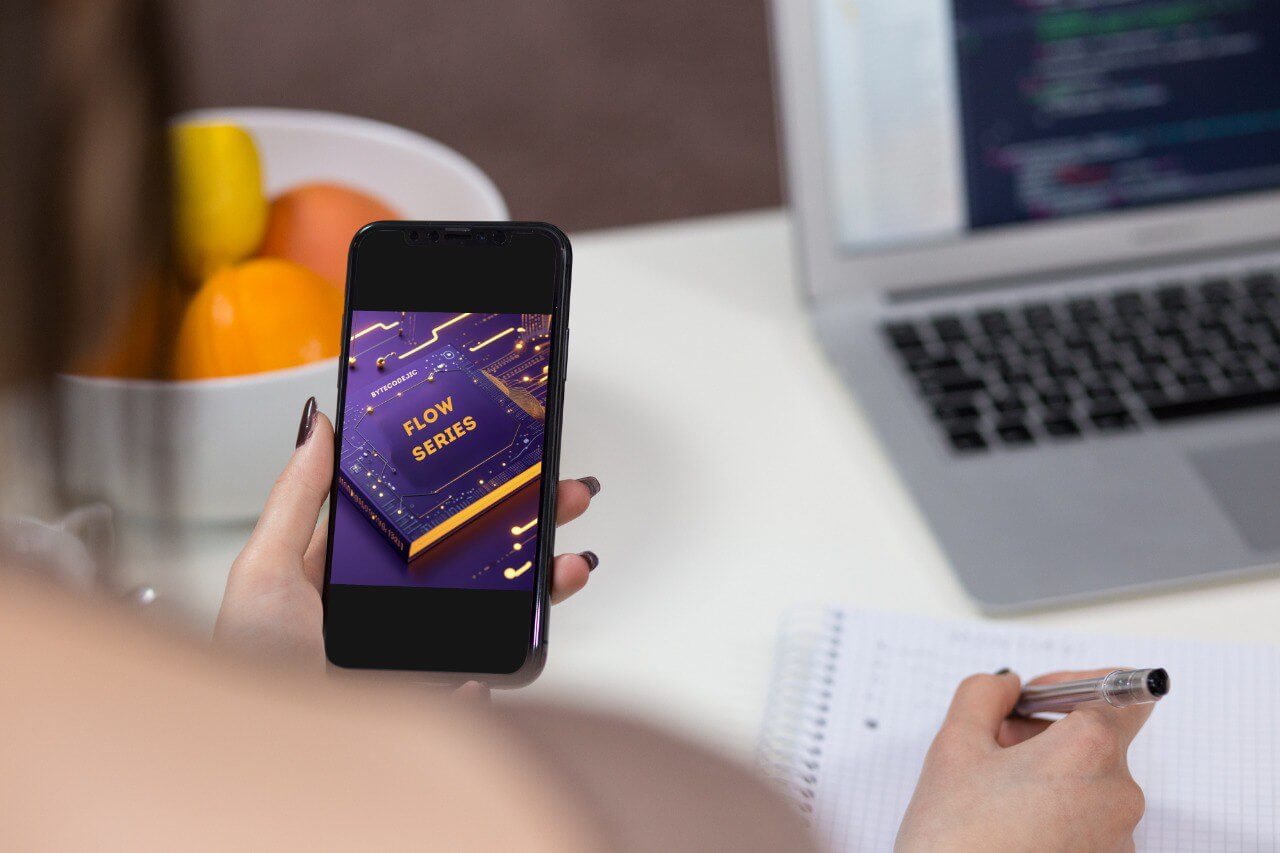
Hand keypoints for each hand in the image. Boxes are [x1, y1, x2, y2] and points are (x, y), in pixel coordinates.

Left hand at [214, 398, 599, 672]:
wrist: (270, 758)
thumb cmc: (250, 666)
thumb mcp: (264, 570)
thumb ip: (295, 498)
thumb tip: (318, 426)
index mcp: (347, 572)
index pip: (418, 518)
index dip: (462, 490)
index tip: (502, 462)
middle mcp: (386, 609)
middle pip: (468, 557)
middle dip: (524, 526)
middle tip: (562, 497)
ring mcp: (413, 654)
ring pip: (491, 612)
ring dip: (538, 588)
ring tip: (567, 568)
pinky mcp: (432, 700)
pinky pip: (484, 678)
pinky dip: (507, 664)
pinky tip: (511, 644)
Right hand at [896, 668, 1152, 852]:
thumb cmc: (956, 838)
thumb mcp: (954, 746)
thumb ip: (983, 695)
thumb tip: (1006, 685)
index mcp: (1090, 751)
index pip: (1121, 693)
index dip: (1074, 685)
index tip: (1033, 697)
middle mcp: (1119, 796)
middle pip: (1095, 742)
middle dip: (1042, 734)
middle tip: (990, 746)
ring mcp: (1118, 842)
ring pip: (1087, 785)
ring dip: (1045, 776)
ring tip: (991, 796)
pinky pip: (1086, 826)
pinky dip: (1052, 815)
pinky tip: (1006, 828)